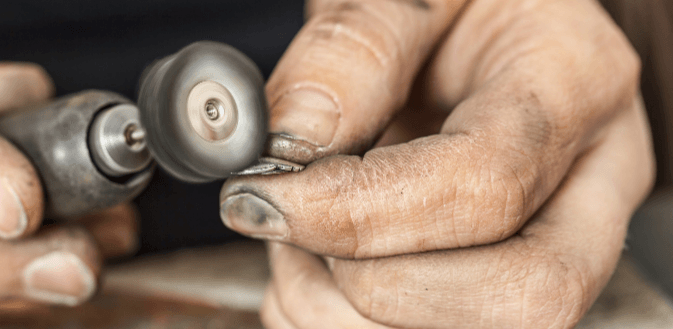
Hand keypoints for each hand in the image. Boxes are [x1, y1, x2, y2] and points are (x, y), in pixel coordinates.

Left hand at [219, 0, 653, 326]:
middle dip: (375, 286)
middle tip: (287, 224)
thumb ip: (354, 49)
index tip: (269, 199)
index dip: (363, 213)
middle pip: (518, 296)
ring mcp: (555, 238)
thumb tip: (297, 140)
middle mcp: (587, 179)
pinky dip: (337, 321)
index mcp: (575, 83)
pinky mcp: (502, 276)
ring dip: (347, 313)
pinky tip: (309, 266)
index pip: (486, 185)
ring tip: (290, 238)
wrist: (458, 19)